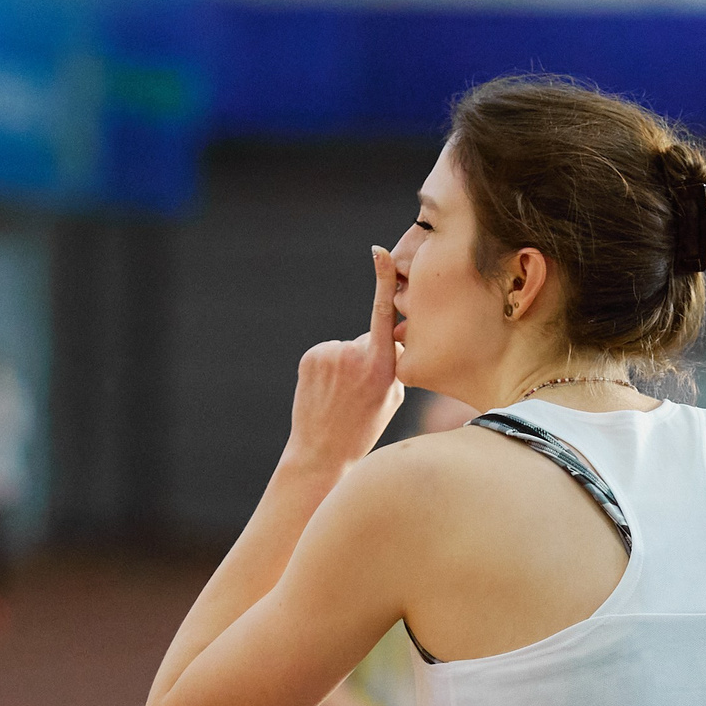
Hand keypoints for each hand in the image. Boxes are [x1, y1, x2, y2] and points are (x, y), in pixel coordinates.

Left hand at [287, 246, 405, 471]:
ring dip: (349, 363)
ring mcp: (328, 353)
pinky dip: (331, 367)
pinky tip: (328, 391)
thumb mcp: (392, 397)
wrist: (321, 451)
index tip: (379, 253)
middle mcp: (353, 354)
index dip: (382, 281)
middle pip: (371, 338)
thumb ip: (394, 363)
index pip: (383, 314)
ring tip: (343, 394)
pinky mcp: (310, 356)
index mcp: (381, 365)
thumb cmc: (363, 427)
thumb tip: (392, 337)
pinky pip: (329, 353)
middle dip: (371, 355)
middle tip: (362, 390)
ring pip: (348, 347)